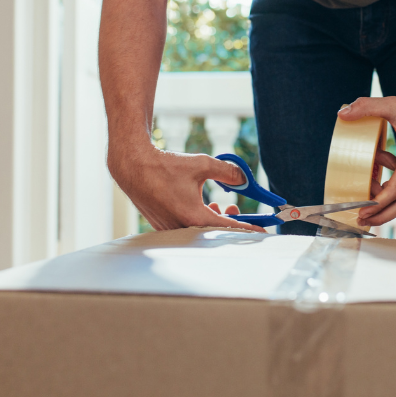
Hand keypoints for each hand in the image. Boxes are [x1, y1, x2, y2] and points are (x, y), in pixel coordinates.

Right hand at [109, 146, 265, 232]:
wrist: (133, 167)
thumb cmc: (165, 166)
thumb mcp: (202, 164)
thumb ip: (228, 172)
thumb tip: (243, 179)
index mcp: (193, 217)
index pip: (228, 228)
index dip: (248, 229)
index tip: (262, 232)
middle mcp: (181, 228)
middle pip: (214, 232)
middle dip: (229, 220)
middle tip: (236, 207)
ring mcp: (170, 229)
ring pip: (199, 230)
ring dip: (212, 218)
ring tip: (217, 204)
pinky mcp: (162, 226)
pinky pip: (185, 228)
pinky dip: (197, 218)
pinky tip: (200, 205)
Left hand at [337, 92, 395, 226]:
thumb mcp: (392, 104)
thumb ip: (367, 106)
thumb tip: (342, 113)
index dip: (378, 204)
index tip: (362, 211)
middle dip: (381, 215)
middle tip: (361, 220)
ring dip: (383, 202)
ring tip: (363, 197)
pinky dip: (386, 185)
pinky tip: (375, 171)